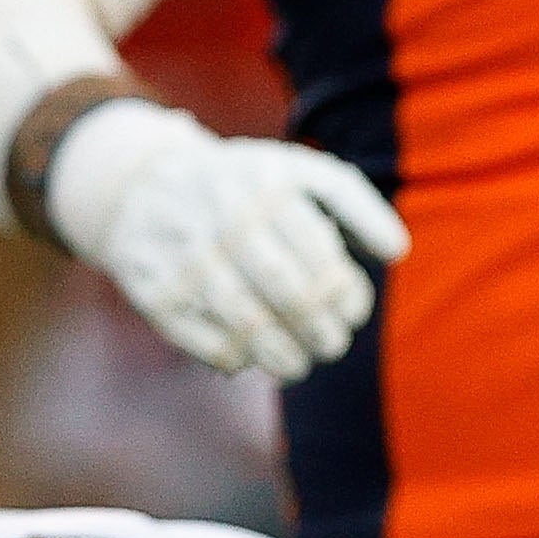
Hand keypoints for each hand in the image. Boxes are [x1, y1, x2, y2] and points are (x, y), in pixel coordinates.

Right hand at [44, 98, 406, 382]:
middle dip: (321, 331)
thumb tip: (398, 251)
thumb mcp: (298, 173)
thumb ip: (356, 204)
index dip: (345, 297)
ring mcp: (185, 256)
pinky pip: (210, 345)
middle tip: (330, 345)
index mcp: (266, 184)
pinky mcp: (154, 294)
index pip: (321, 256)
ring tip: (299, 364)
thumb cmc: (245, 188)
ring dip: (285, 357)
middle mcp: (222, 216)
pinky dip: (239, 359)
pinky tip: (252, 357)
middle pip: (288, 293)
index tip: (350, 312)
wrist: (140, 184)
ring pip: (250, 326)